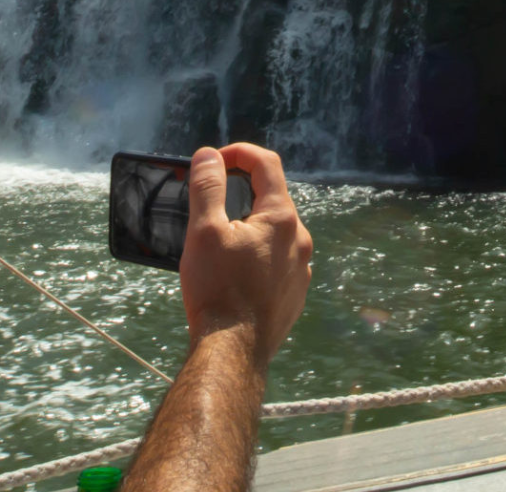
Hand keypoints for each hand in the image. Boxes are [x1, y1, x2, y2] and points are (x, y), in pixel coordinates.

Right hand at [179, 143, 312, 366]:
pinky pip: (277, 261)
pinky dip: (256, 256)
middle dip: (240, 194)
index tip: (214, 161)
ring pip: (275, 233)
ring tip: (218, 245)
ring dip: (249, 228)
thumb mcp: (204, 231)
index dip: (239, 154)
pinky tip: (233, 273)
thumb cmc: (217, 290)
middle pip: (271, 199)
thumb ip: (208, 187)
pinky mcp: (295, 293)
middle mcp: (300, 240)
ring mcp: (301, 268)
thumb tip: (209, 156)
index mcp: (281, 218)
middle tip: (209, 206)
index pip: (266, 164)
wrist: (233, 352)